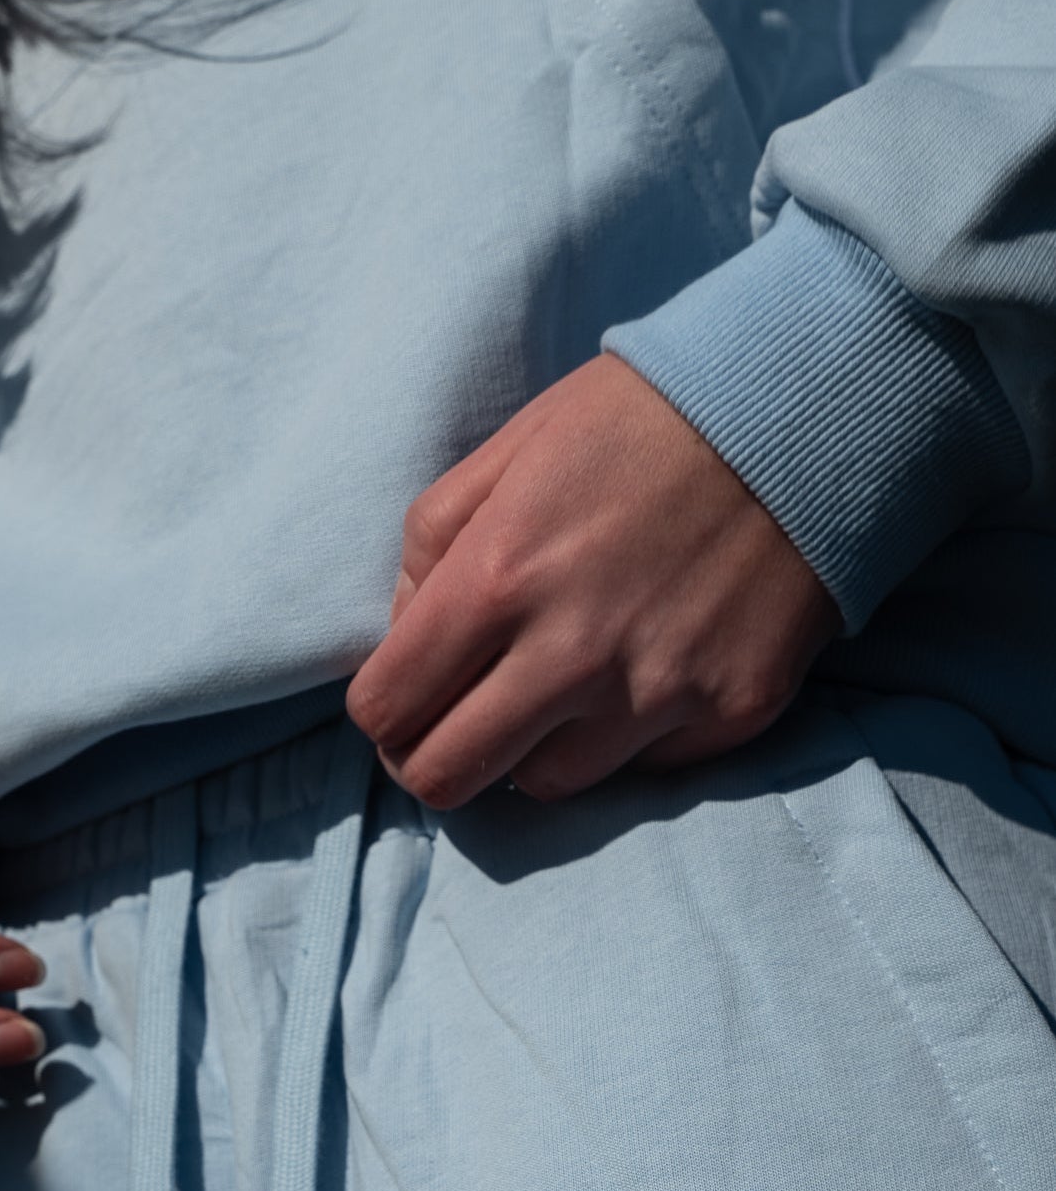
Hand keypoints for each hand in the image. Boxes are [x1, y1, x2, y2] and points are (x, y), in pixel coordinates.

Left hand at [346, 354, 841, 808]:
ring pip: (543, 786)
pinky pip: (641, 768)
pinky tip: (647, 665)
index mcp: (497, 580)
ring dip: (533, 747)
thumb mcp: (508, 451)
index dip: (383, 711)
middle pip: (446, 780)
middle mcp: (571, 654)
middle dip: (432, 756)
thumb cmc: (640, 420)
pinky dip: (627, 733)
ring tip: (563, 682)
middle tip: (455, 722)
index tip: (404, 694)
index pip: (387, 710)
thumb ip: (432, 548)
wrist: (808, 404)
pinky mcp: (730, 714)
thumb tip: (406, 639)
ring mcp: (656, 695)